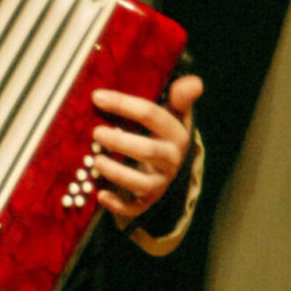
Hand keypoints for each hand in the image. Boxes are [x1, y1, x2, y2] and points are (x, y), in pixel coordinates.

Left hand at [91, 72, 202, 226]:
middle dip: (121, 142)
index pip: (152, 115)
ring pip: (141, 183)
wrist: (172, 165)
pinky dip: (118, 205)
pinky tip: (101, 195)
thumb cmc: (165, 133)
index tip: (97, 96)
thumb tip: (195, 82)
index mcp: (177, 133)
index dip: (124, 104)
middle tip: (96, 133)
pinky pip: (135, 208)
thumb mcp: (176, 114)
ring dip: (117, 173)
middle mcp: (171, 159)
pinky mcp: (148, 200)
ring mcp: (160, 182)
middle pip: (148, 151)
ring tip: (95, 161)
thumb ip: (181, 97)